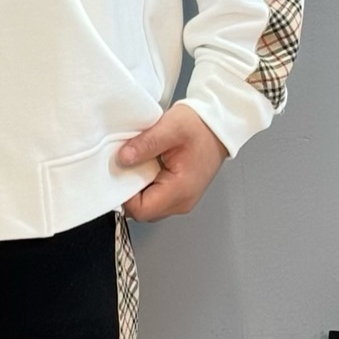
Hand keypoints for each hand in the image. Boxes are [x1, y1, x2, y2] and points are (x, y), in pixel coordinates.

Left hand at [117, 104, 227, 220]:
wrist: (218, 127)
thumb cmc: (200, 128)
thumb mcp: (170, 127)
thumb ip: (145, 144)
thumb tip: (123, 158)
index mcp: (180, 190)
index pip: (141, 210)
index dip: (125, 195)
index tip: (120, 174)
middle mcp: (182, 201)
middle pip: (143, 211)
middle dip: (130, 191)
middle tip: (130, 166)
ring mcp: (182, 200)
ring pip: (148, 206)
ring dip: (139, 189)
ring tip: (142, 165)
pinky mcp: (180, 195)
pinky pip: (156, 199)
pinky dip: (147, 186)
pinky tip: (149, 168)